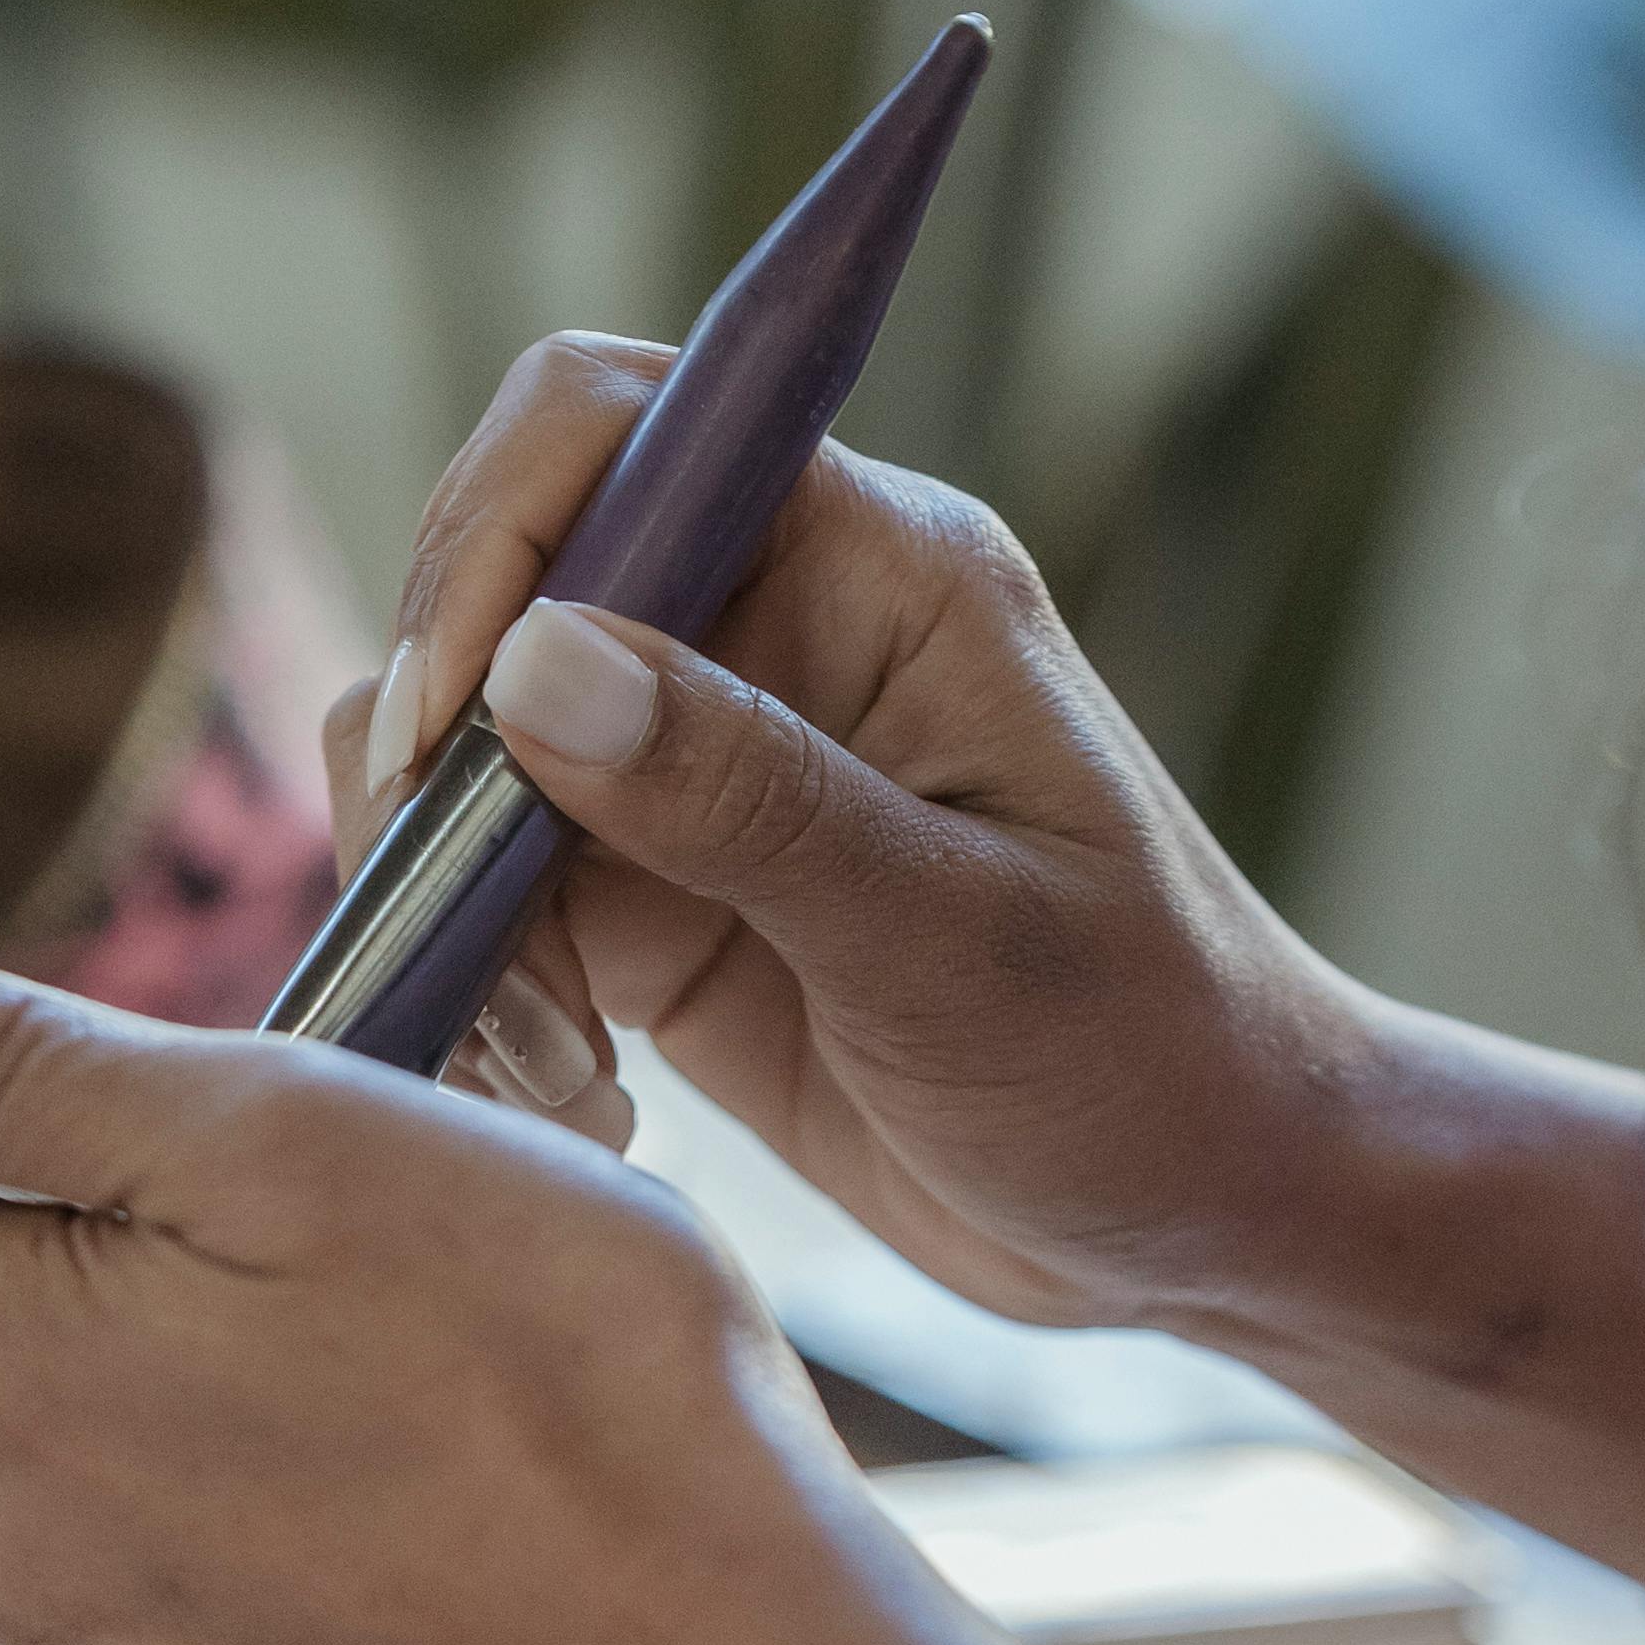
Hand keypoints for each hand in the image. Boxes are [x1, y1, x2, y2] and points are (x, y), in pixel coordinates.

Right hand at [326, 341, 1644, 1610]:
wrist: (1206, 1220)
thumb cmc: (1148, 1060)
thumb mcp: (957, 944)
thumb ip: (749, 799)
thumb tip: (533, 662)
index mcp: (875, 573)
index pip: (618, 424)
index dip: (497, 537)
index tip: (448, 722)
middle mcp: (770, 637)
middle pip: (501, 583)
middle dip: (438, 746)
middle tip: (455, 923)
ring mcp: (700, 771)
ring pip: (469, 751)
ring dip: (452, 897)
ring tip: (547, 1058)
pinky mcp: (660, 902)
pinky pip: (492, 893)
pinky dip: (485, 990)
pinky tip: (580, 1101)